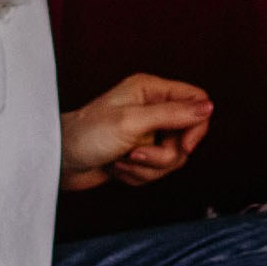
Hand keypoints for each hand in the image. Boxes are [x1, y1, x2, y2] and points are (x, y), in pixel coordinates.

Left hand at [60, 72, 213, 190]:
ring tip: (121, 160)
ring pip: (172, 158)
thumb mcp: (133, 122)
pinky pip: (155, 171)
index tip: (185, 146)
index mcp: (152, 91)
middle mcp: (151, 110)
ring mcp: (145, 134)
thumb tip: (208, 107)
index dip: (196, 126)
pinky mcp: (138, 156)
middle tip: (137, 154)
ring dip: (147, 167)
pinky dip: (137, 175)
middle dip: (164, 155)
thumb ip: (173, 114)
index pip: (195, 102)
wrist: (58, 162)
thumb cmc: (87, 134)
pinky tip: (116, 168)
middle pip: (186, 136)